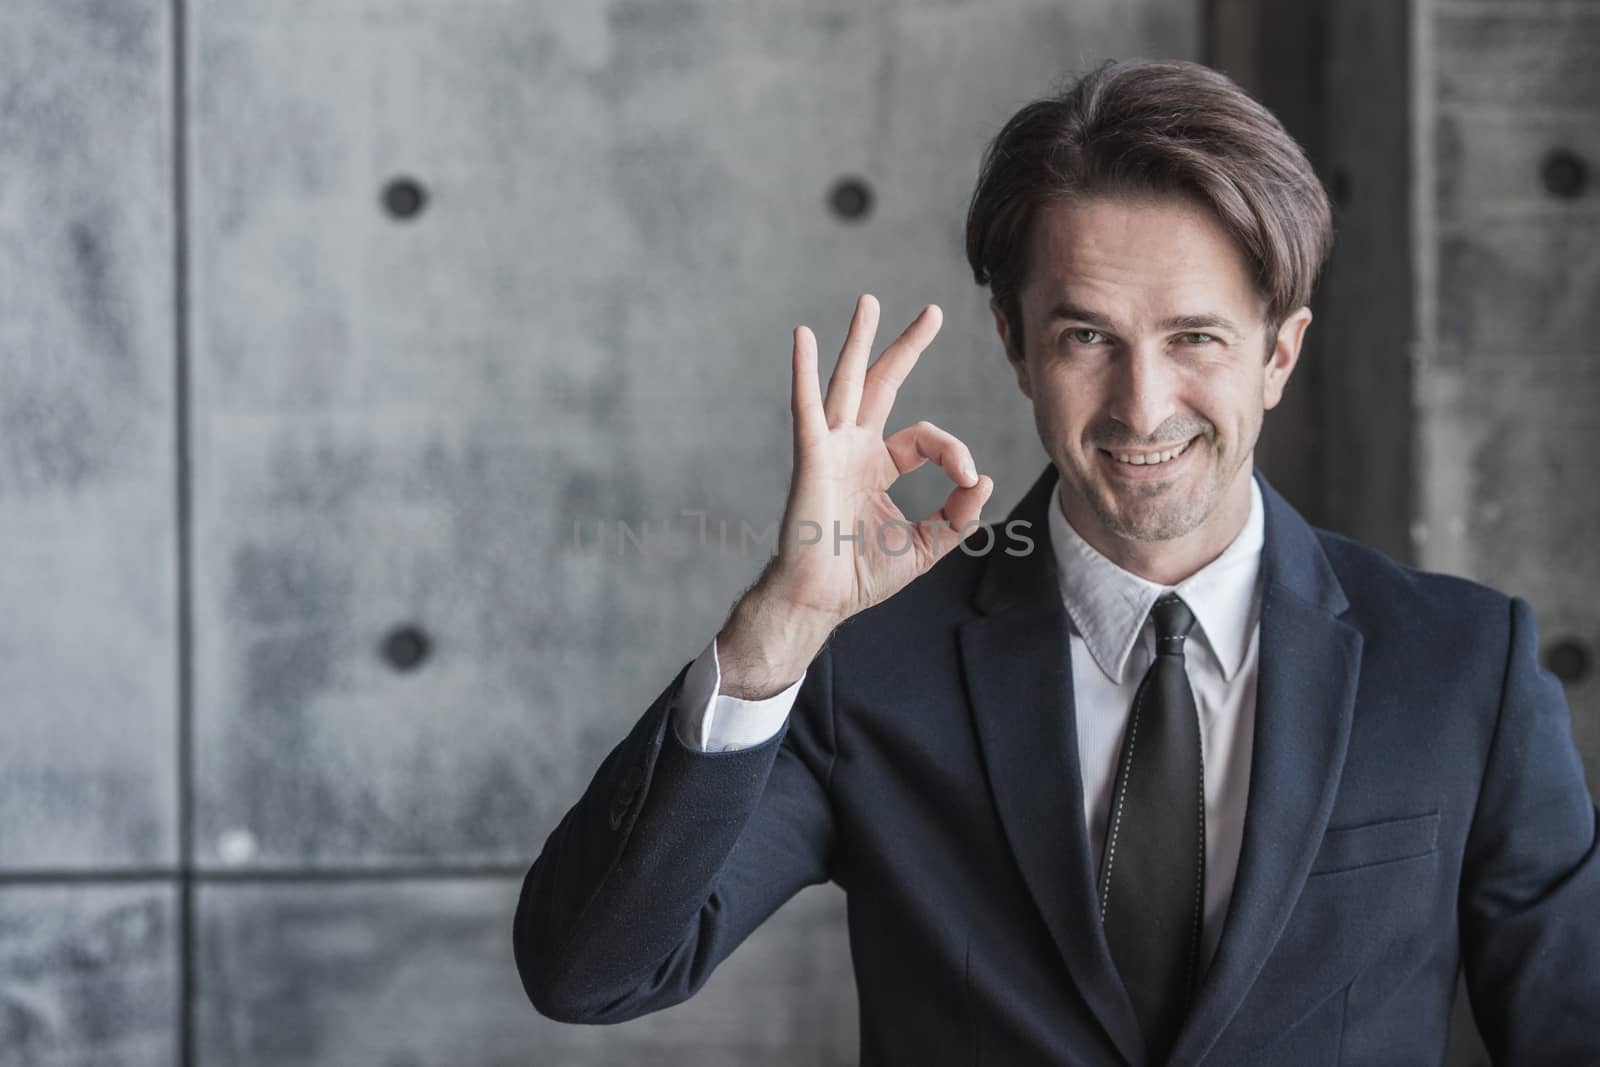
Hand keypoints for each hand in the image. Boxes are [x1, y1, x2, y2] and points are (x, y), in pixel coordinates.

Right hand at [717, 294, 993, 696]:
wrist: (822, 599)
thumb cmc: (862, 576)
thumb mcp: (926, 546)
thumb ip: (957, 515)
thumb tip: (983, 479)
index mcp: (878, 467)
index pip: (925, 438)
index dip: (952, 451)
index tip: (967, 479)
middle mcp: (854, 450)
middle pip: (883, 385)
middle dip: (906, 347)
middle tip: (931, 311)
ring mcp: (831, 449)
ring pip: (848, 384)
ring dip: (858, 342)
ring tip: (869, 302)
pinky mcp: (812, 457)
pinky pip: (808, 408)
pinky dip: (804, 373)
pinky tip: (804, 338)